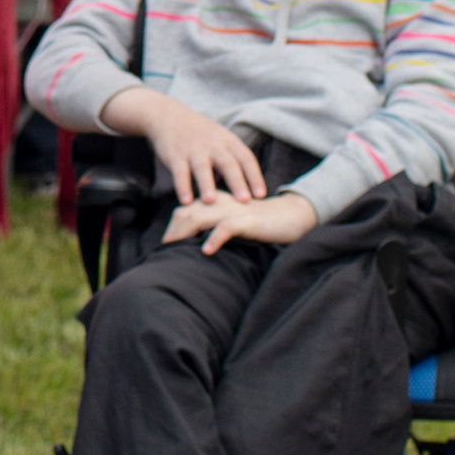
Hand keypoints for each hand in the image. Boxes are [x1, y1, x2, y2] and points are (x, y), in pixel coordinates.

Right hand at [100, 86, 263, 204]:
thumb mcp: (221, 141)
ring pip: (202, 167)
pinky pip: (180, 172)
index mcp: (229, 141)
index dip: (255, 176)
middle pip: (228, 163)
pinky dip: (183, 187)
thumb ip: (232, 162)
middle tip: (245, 201)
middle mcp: (213, 144)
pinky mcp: (175, 155)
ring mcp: (194, 149)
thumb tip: (243, 190)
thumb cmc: (201, 135)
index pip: (246, 158)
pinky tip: (186, 201)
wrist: (169, 116)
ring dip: (207, 184)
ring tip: (211, 201)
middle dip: (237, 182)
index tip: (261, 195)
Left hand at [165, 188, 318, 256]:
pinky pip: (226, 227)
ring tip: (174, 250)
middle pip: (186, 213)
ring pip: (200, 217)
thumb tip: (194, 245)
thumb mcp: (232, 222)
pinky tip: (207, 251)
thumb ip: (213, 227)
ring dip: (184, 234)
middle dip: (172, 233)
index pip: (183, 211)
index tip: (163, 247)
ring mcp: (232, 210)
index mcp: (214, 202)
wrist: (291, 215)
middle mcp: (219, 203)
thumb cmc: (259, 223)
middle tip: (164, 252)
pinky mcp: (247, 220)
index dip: (171, 228)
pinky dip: (214, 238)